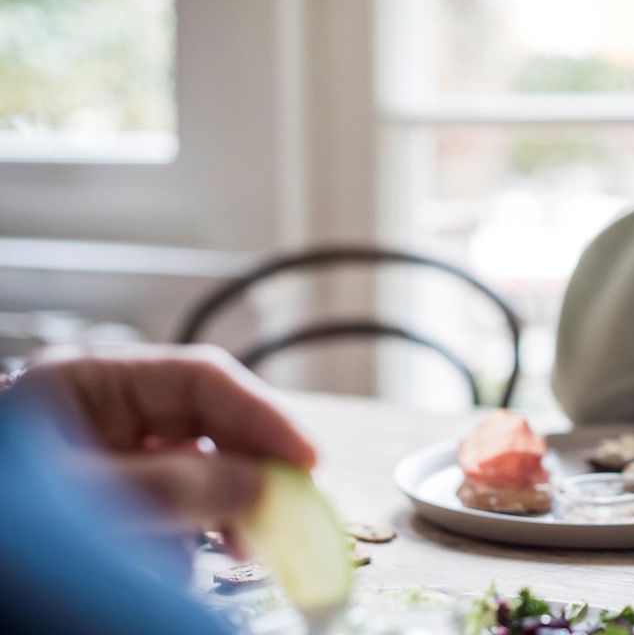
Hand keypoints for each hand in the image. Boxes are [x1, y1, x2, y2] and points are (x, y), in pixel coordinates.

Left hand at [12, 345, 314, 534]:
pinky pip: (171, 497)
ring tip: (249, 541)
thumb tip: (258, 484)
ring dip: (228, 500)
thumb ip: (176, 490)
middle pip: (206, 417)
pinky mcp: (106, 493)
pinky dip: (195, 526)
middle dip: (252, 461)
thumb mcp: (90, 501)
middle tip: (293, 504)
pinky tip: (205, 549)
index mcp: (86, 383)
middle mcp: (99, 409)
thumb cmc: (6, 522)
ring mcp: (103, 450)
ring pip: (195, 460)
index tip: (308, 460)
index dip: (264, 416)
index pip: (202, 379)